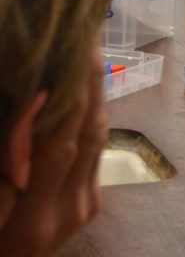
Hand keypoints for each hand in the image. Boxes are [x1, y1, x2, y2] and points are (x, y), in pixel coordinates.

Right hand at [0, 49, 106, 255]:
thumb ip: (11, 150)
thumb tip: (39, 100)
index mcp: (34, 217)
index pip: (62, 143)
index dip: (71, 98)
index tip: (76, 57)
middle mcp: (69, 211)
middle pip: (88, 134)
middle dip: (90, 84)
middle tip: (88, 43)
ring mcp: (85, 208)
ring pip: (97, 139)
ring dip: (95, 95)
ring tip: (90, 56)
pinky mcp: (92, 203)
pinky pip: (94, 151)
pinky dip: (89, 118)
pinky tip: (86, 91)